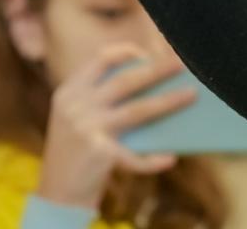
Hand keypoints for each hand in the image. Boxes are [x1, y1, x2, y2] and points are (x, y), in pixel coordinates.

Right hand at [36, 42, 196, 210]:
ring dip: (168, 102)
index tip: (150, 53)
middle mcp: (76, 107)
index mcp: (70, 92)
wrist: (55, 194)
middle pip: (127, 80)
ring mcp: (86, 130)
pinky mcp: (97, 155)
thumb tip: (155, 76)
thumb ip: (103, 96)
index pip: (102, 58)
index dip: (128, 51)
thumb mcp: (77, 116)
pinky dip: (152, 160)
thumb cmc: (77, 149)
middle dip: (159, 69)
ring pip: (137, 110)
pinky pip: (133, 155)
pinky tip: (169, 158)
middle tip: (184, 63)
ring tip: (191, 94)